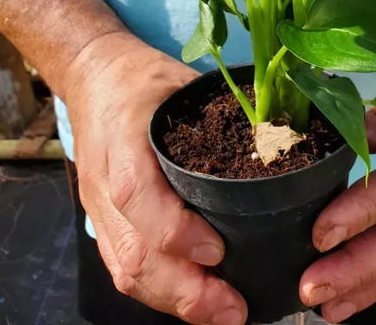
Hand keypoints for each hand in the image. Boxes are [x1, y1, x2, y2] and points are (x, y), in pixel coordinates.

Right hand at [65, 31, 246, 324]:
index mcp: (124, 138)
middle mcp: (104, 181)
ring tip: (223, 315)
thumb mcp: (182, 82)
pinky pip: (123, 267)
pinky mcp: (103, 221)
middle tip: (234, 309)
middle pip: (131, 250)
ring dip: (174, 301)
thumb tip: (284, 139)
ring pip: (125, 269)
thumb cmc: (142, 78)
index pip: (137, 193)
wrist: (91, 75)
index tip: (218, 250)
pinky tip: (195, 302)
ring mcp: (98, 207)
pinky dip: (159, 292)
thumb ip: (222, 112)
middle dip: (183, 289)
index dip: (174, 230)